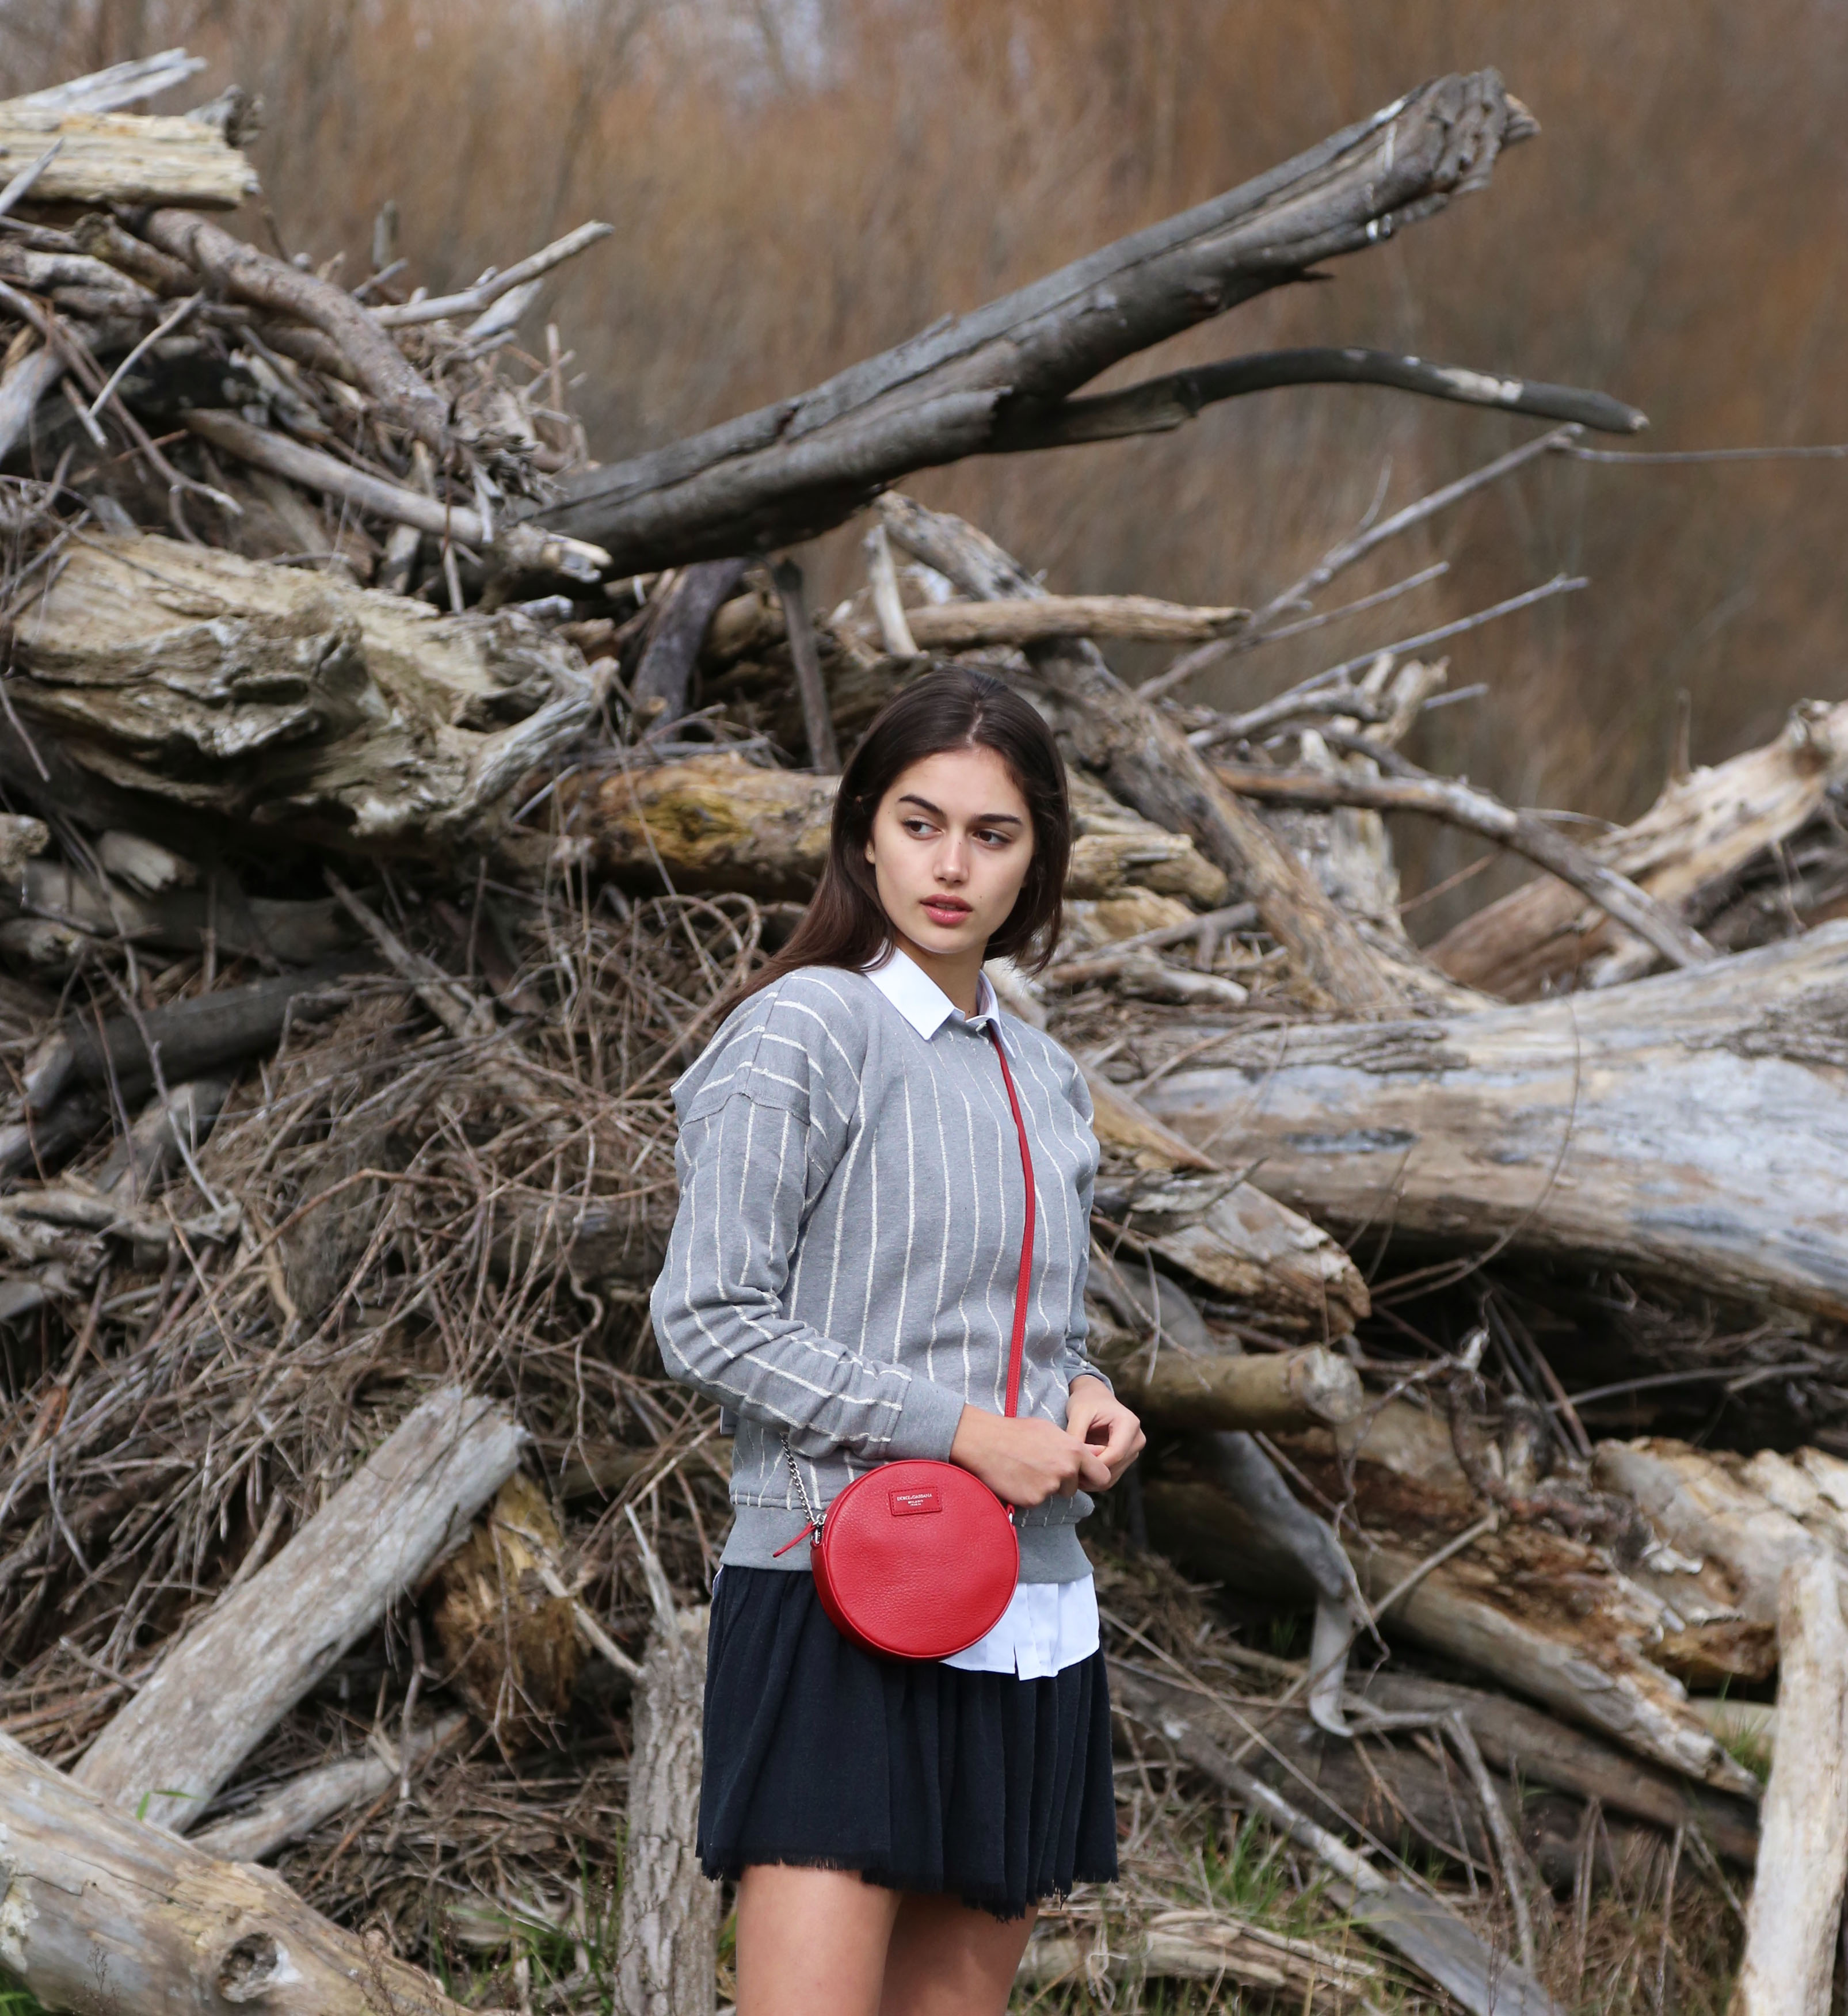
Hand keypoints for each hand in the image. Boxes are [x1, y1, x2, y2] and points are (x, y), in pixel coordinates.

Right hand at [949, 1407, 1110, 1505]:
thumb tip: (1097, 1454)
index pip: (1102, 1475)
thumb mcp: (1051, 1431)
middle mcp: (1066, 1470)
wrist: (985, 1441)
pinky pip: (1036, 1501)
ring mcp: (1050, 1487)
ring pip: (1054, 1494)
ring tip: (1025, 1469)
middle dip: (1063, 1484)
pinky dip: (1028, 1494)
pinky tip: (1016, 1478)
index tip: (1082, 1478)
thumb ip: (1075, 1447)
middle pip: (1074, 1488)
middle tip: (1042, 1470)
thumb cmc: (1016, 1432)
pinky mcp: (1033, 1500)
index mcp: (1075, 1451)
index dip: (1093, 1478)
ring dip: (1044, 1488)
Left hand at [1064, 1375, 1144, 1487]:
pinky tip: (1080, 1471)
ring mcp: (1134, 1451)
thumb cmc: (1086, 1401)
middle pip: (1115, 1467)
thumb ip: (1076, 1434)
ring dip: (1092, 1477)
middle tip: (1069, 1471)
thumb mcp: (1078, 1413)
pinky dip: (1095, 1477)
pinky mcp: (1126, 1459)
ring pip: (1113, 1475)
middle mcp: (1137, 1439)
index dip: (1095, 1463)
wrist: (1094, 1397)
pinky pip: (1111, 1476)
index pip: (1115, 1454)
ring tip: (1072, 1471)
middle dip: (1092, 1471)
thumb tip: (1075, 1459)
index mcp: (1130, 1424)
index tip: (1073, 1464)